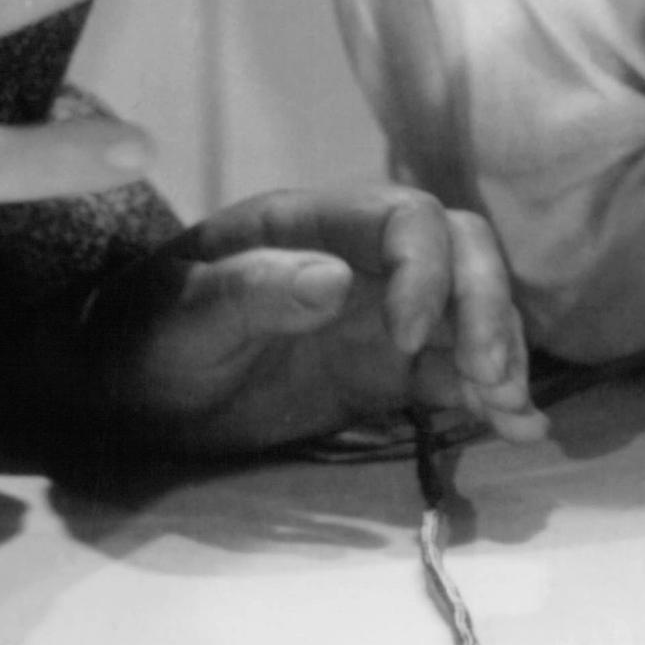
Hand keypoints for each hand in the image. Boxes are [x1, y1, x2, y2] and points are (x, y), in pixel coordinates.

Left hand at [74, 185, 543, 454]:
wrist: (125, 397)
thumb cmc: (140, 339)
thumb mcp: (177, 317)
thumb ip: (248, 291)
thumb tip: (336, 279)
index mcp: (312, 225)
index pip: (405, 217)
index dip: (427, 269)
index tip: (408, 339)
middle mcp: (362, 258)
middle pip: (461, 252)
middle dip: (487, 306)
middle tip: (491, 376)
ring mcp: (381, 314)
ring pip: (472, 309)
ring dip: (502, 351)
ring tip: (513, 410)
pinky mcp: (386, 371)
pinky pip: (455, 371)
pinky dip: (492, 395)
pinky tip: (519, 428)